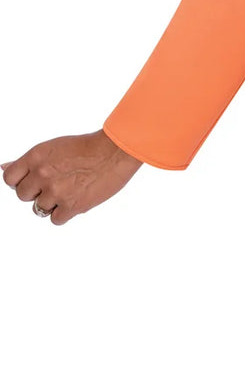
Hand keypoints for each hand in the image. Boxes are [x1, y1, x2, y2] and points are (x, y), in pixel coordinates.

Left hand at [1, 129, 141, 225]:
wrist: (113, 152)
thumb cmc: (87, 147)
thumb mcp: (52, 146)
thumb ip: (28, 161)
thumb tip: (5, 167)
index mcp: (35, 157)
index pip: (9, 178)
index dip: (20, 182)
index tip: (30, 182)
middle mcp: (42, 174)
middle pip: (23, 196)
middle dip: (35, 193)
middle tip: (52, 186)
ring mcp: (56, 192)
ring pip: (39, 209)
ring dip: (51, 204)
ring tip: (67, 192)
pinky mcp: (72, 206)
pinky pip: (55, 219)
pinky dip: (63, 214)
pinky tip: (73, 201)